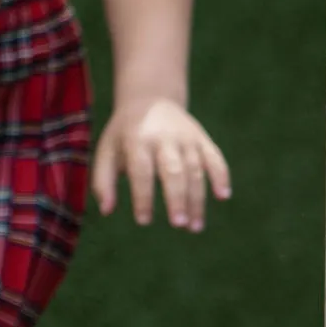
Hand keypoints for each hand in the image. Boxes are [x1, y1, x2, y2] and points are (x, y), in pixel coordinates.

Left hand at [92, 97, 230, 231]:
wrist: (149, 100)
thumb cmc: (124, 135)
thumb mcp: (106, 151)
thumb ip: (102, 181)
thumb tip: (106, 211)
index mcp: (136, 139)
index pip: (141, 171)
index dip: (143, 196)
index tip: (143, 221)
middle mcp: (163, 137)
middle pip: (173, 170)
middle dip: (177, 198)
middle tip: (178, 224)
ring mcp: (186, 137)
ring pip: (195, 170)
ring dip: (197, 199)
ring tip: (194, 227)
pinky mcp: (202, 139)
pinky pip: (215, 157)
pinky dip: (221, 176)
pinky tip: (223, 196)